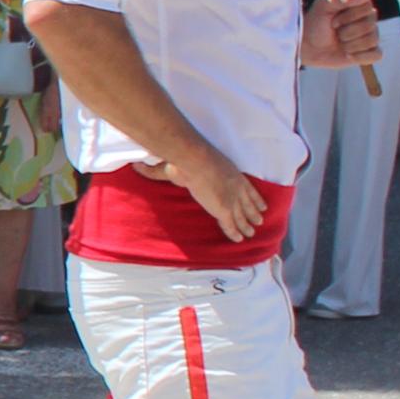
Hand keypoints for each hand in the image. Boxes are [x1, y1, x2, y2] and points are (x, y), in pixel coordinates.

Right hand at [134, 139, 268, 244]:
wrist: (194, 161)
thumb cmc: (188, 159)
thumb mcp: (180, 163)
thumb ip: (160, 169)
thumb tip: (137, 167)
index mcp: (233, 175)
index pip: (248, 190)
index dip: (255, 198)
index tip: (263, 205)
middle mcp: (236, 188)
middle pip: (249, 204)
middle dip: (254, 213)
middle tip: (260, 220)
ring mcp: (231, 199)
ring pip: (243, 216)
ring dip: (248, 225)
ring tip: (253, 232)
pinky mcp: (224, 210)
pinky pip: (232, 225)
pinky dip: (236, 232)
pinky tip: (240, 238)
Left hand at [303, 0, 380, 66]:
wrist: (307, 46)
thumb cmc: (315, 22)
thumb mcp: (325, 5)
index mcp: (361, 6)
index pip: (367, 9)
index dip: (348, 17)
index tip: (332, 20)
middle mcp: (369, 20)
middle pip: (369, 26)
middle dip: (346, 32)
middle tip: (334, 32)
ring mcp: (370, 37)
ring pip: (372, 40)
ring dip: (350, 44)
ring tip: (339, 43)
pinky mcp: (368, 53)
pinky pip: (376, 55)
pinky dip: (360, 56)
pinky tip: (347, 55)